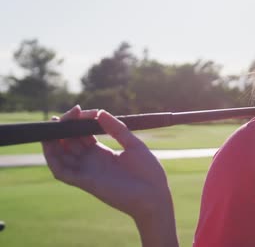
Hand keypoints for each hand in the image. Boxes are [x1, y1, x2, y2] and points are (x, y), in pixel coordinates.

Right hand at [42, 106, 173, 219]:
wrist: (154, 195)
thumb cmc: (149, 172)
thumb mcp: (134, 145)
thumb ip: (117, 129)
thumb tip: (100, 112)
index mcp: (103, 153)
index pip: (82, 135)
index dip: (78, 122)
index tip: (81, 109)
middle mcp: (91, 162)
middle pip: (69, 143)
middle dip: (65, 127)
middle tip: (69, 114)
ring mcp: (87, 172)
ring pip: (60, 156)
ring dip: (52, 141)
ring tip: (52, 125)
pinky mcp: (85, 182)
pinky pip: (61, 172)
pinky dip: (52, 158)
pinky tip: (49, 144)